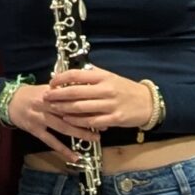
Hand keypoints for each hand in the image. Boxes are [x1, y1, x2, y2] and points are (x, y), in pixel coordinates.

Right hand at [7, 81, 96, 162]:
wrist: (8, 101)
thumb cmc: (30, 94)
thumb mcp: (47, 87)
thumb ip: (64, 90)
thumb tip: (85, 91)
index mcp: (51, 92)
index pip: (73, 98)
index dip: (88, 103)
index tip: (102, 108)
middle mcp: (46, 105)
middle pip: (70, 113)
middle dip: (88, 119)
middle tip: (104, 125)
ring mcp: (40, 119)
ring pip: (63, 127)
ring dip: (79, 133)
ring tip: (94, 139)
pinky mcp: (35, 130)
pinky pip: (51, 141)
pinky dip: (63, 150)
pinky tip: (74, 156)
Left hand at [40, 67, 155, 130]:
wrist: (148, 103)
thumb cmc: (125, 89)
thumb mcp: (110, 77)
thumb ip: (92, 75)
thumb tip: (72, 74)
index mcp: (103, 77)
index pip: (76, 74)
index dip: (60, 78)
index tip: (51, 82)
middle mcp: (106, 89)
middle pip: (75, 92)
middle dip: (57, 95)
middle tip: (45, 97)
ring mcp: (110, 105)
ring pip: (81, 108)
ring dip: (64, 109)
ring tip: (53, 109)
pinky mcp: (114, 119)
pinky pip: (91, 121)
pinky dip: (78, 121)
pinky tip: (68, 120)